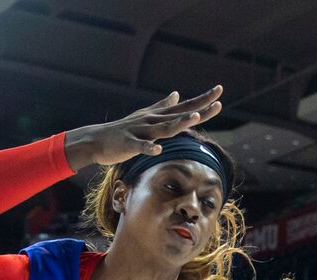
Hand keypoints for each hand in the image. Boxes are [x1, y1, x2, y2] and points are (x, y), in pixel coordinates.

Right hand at [64, 86, 222, 171]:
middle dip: (199, 107)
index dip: (202, 100)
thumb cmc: (122, 131)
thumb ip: (162, 106)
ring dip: (178, 123)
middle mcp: (152, 121)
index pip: (184, 107)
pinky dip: (149, 148)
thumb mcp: (144, 115)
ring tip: (195, 119)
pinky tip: (158, 150)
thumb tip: (177, 94)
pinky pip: (140, 147)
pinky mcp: (128, 144)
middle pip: (179, 114)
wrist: (97, 140)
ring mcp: (140, 132)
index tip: (219, 91)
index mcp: (157, 116)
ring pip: (162, 128)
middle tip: (218, 100)